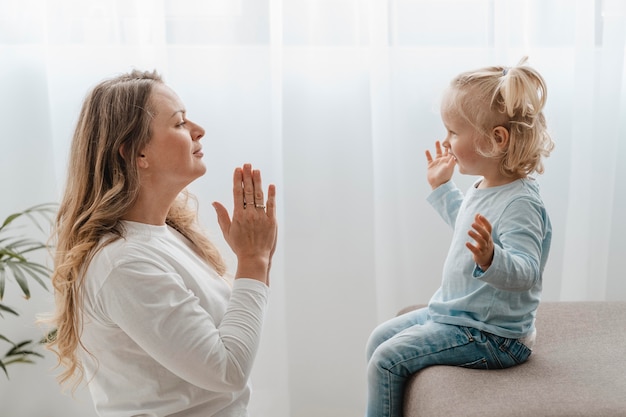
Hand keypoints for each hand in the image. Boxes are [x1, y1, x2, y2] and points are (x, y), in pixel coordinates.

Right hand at [213, 163, 277, 284]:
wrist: (254, 258)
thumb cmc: (240, 246)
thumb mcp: (227, 232)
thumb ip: (222, 216)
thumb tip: (215, 202)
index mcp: (238, 216)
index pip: (237, 194)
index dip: (237, 180)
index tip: (237, 170)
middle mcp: (250, 214)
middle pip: (248, 191)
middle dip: (247, 177)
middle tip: (247, 165)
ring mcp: (261, 217)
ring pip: (259, 196)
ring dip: (258, 182)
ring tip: (256, 170)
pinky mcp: (271, 221)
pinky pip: (271, 205)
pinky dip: (271, 195)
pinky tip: (271, 185)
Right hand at [425, 141, 455, 188]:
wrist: (438, 184)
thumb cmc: (445, 176)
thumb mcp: (449, 168)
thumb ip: (452, 161)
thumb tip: (454, 155)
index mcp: (448, 161)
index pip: (450, 152)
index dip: (451, 146)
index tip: (452, 140)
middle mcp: (443, 161)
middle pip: (444, 151)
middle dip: (445, 145)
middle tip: (445, 139)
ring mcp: (437, 163)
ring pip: (437, 153)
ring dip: (437, 147)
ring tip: (437, 141)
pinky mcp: (431, 165)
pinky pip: (429, 158)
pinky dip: (428, 154)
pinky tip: (427, 150)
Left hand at [466, 213, 493, 270]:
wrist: (488, 258)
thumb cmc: (484, 243)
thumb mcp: (483, 234)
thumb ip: (480, 224)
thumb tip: (477, 214)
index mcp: (488, 235)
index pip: (489, 227)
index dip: (485, 221)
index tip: (479, 216)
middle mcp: (487, 241)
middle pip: (486, 234)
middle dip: (480, 229)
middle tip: (472, 224)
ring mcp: (484, 248)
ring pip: (482, 242)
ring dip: (475, 236)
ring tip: (468, 231)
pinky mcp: (480, 255)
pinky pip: (476, 251)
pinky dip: (472, 247)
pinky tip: (466, 243)